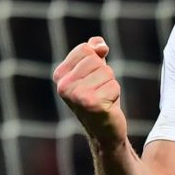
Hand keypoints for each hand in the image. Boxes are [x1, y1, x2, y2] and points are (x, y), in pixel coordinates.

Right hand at [53, 36, 127, 150]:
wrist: (103, 130)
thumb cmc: (99, 97)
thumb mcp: (94, 71)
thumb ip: (94, 52)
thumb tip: (100, 44)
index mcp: (60, 75)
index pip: (85, 49)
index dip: (96, 60)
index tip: (92, 77)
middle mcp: (64, 86)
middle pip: (96, 60)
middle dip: (104, 73)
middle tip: (99, 90)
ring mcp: (76, 96)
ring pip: (107, 72)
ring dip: (110, 84)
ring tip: (102, 98)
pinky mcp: (92, 104)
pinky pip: (114, 86)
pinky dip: (115, 94)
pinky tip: (107, 106)